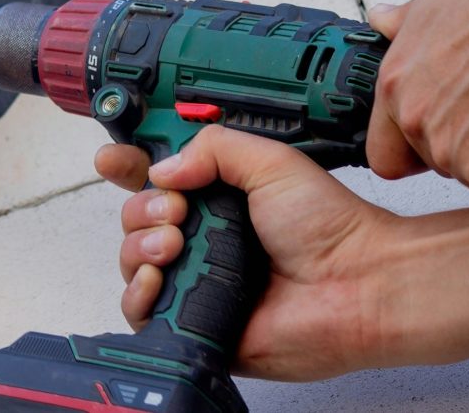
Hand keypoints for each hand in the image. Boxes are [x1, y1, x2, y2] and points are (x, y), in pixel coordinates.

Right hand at [96, 126, 468, 380]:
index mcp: (215, 198)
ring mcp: (194, 280)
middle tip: (176, 211)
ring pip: (131, 260)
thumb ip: (213, 148)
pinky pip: (141, 310)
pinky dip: (136, 293)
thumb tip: (160, 170)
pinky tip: (155, 279)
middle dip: (142, 209)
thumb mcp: (271, 162)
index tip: (113, 159)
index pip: (153, 178)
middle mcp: (200, 237)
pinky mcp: (193, 321)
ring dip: (139, 246)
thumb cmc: (329, 226)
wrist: (356, 285)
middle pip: (134, 218)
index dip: (126, 167)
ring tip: (175, 246)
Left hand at [367, 0, 468, 191]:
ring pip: (467, 170)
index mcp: (396, 85)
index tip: (427, 143)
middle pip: (434, 161)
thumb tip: (384, 18)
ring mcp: (451, 144)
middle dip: (459, 144)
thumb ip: (404, 24)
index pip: (384, 155)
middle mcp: (415, 118)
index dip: (409, 153)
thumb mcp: (439, 3)